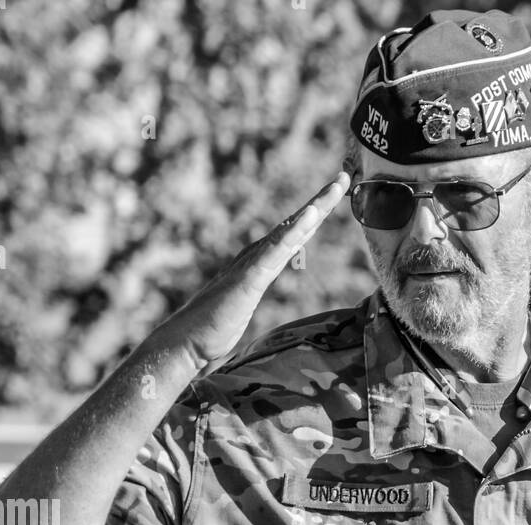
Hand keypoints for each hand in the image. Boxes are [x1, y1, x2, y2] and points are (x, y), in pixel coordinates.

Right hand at [149, 171, 350, 373]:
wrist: (186, 341)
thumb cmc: (210, 330)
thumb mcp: (240, 309)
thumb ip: (248, 295)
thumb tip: (248, 295)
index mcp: (258, 265)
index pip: (291, 236)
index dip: (313, 217)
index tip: (333, 199)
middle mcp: (255, 257)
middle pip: (294, 225)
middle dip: (320, 202)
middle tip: (343, 177)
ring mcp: (253, 264)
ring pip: (290, 229)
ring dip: (315, 207)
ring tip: (337, 185)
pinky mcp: (250, 277)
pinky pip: (277, 249)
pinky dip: (295, 229)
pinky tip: (312, 213)